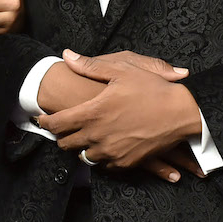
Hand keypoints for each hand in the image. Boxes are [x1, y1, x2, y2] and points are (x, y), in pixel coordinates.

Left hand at [37, 50, 201, 176]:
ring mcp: (112, 152)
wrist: (181, 113)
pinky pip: (104, 165)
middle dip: (60, 136)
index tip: (41, 118)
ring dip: (80, 148)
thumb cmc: (152, 88)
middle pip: (66, 144)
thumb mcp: (121, 69)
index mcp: (92, 113)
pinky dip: (99, 157)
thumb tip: (67, 56)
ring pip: (83, 157)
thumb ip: (90, 65)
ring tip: (82, 137)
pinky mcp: (126, 163)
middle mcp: (98, 136)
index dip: (45, 122)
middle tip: (61, 128)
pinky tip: (102, 146)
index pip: (57, 124)